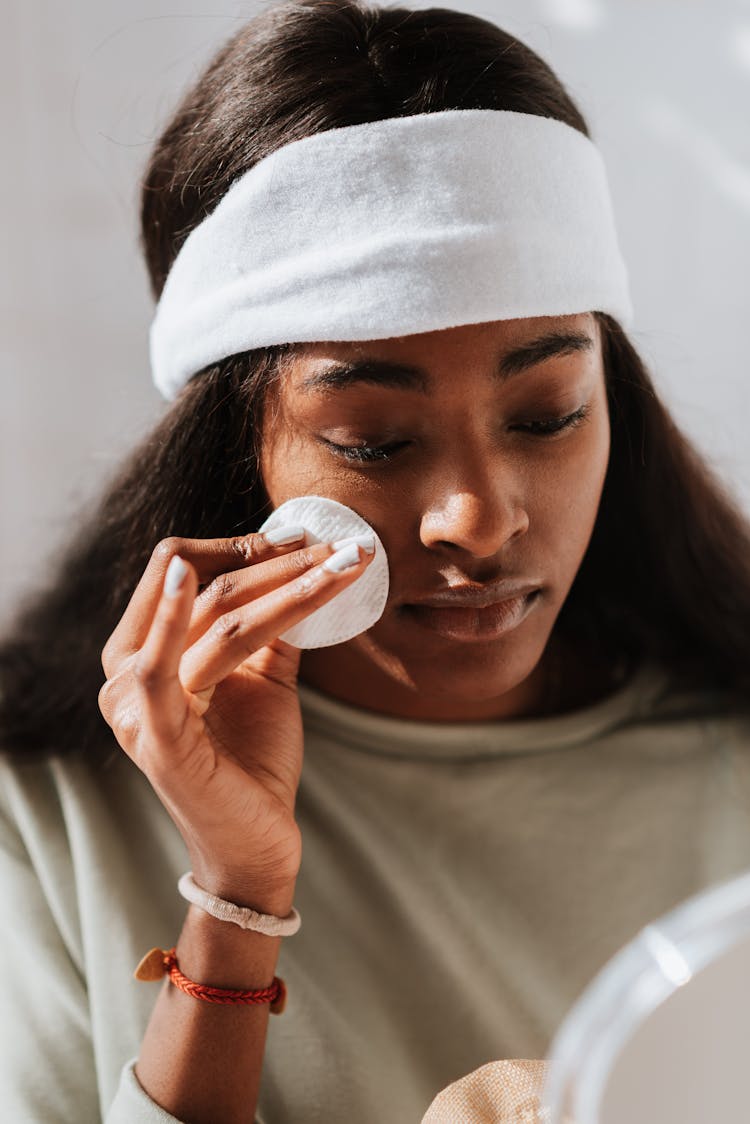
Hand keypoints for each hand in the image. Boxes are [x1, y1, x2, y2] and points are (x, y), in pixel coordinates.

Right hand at [98, 530, 372, 911]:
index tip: (300, 538)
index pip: (179, 569)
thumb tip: (300, 561)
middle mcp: (124, 674)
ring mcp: (133, 705)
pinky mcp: (152, 734)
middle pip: (201, 587)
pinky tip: (195, 576)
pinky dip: (175, 616)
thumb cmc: (253, 760)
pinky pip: (161, 664)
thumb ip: (266, 624)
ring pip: (214, 619)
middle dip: (274, 561)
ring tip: (338, 563)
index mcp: (144, 653)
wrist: (257, 842)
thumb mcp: (260, 678)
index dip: (238, 547)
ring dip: (284, 584)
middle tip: (333, 546)